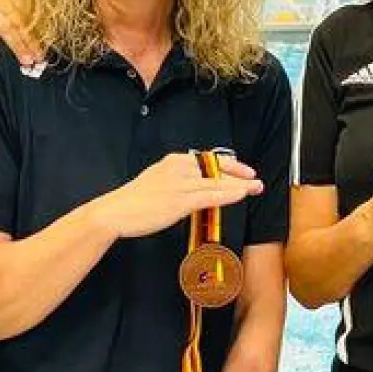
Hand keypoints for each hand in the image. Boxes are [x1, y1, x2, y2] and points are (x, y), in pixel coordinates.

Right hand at [90, 152, 262, 239]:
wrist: (116, 211)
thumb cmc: (135, 201)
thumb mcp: (158, 181)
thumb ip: (178, 180)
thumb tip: (196, 186)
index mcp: (174, 161)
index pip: (209, 159)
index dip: (230, 165)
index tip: (245, 171)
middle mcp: (179, 168)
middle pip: (216, 169)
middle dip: (239, 175)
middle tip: (256, 181)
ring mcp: (180, 184)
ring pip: (216, 182)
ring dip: (239, 186)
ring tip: (255, 188)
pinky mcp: (179, 200)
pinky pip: (209, 195)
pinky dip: (228, 194)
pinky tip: (240, 195)